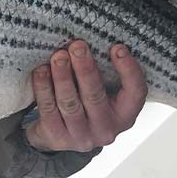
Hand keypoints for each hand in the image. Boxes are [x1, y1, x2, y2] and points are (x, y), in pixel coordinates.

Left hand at [25, 40, 146, 152]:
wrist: (60, 135)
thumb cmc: (86, 105)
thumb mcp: (104, 93)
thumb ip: (104, 73)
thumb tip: (92, 40)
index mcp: (124, 115)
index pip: (135, 93)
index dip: (129, 70)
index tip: (118, 47)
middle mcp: (106, 129)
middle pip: (95, 97)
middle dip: (85, 68)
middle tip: (77, 46)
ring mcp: (81, 136)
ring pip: (70, 104)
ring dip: (62, 77)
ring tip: (58, 56)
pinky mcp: (57, 138)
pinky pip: (48, 109)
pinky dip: (44, 88)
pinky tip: (41, 71)